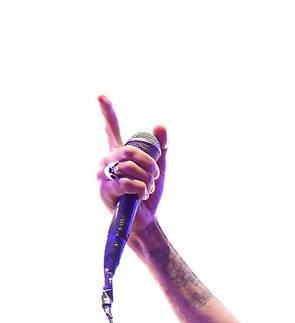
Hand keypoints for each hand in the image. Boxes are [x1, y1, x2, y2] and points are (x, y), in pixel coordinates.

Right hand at [96, 94, 166, 241]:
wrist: (145, 222)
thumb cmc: (148, 196)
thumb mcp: (158, 171)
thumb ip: (160, 149)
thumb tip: (160, 125)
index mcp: (118, 155)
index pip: (111, 130)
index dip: (107, 113)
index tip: (101, 96)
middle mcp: (107, 162)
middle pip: (129, 150)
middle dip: (148, 163)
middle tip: (155, 176)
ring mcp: (104, 176)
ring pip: (129, 167)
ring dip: (146, 179)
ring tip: (146, 189)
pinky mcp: (105, 191)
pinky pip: (128, 183)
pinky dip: (140, 189)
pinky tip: (140, 196)